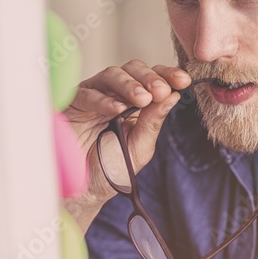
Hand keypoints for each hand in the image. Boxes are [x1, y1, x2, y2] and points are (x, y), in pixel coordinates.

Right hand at [63, 60, 190, 222]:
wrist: (84, 188)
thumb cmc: (111, 168)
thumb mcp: (139, 147)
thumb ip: (153, 122)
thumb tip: (173, 96)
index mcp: (136, 104)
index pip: (153, 80)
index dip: (168, 76)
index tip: (183, 81)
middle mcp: (116, 95)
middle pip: (133, 70)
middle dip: (150, 78)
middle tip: (160, 90)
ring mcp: (94, 96)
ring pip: (112, 75)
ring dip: (129, 85)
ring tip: (142, 99)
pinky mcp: (74, 103)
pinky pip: (88, 94)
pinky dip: (104, 100)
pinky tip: (117, 109)